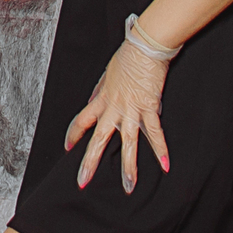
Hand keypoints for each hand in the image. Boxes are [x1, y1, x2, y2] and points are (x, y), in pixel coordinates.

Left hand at [65, 39, 168, 193]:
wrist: (144, 46)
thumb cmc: (127, 57)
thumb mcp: (107, 74)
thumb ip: (100, 90)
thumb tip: (93, 98)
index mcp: (102, 99)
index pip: (81, 120)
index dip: (73, 135)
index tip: (68, 148)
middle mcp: (113, 108)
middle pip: (98, 139)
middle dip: (90, 162)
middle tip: (83, 181)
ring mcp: (131, 110)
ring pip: (127, 143)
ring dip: (128, 167)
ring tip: (128, 186)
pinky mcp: (149, 107)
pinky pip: (154, 132)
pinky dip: (161, 149)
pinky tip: (165, 165)